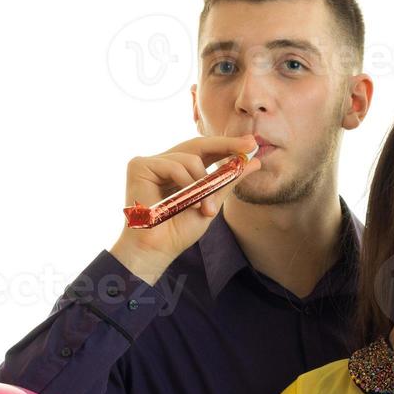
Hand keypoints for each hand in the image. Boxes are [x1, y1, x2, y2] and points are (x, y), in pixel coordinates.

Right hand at [110, 135, 259, 284]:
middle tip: (249, 145)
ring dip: (202, 183)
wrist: (157, 249)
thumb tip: (254, 161)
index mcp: (179, 172)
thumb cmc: (179, 232)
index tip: (251, 144)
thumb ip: (228, 180)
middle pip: (198, 144)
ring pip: (190, 157)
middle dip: (226, 144)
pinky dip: (185, 183)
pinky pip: (173, 165)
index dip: (227, 146)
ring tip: (202, 207)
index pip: (204, 152)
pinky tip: (184, 201)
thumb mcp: (211, 202)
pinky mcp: (139, 166)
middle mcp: (164, 164)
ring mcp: (151, 163)